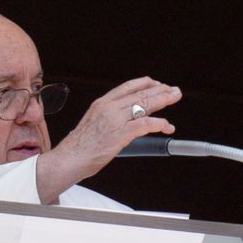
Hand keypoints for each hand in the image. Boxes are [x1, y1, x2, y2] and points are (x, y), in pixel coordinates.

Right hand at [36, 77, 179, 202]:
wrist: (69, 159)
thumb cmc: (79, 147)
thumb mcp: (94, 123)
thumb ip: (109, 118)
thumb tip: (125, 120)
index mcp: (102, 103)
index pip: (128, 86)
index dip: (146, 84)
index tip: (158, 85)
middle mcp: (108, 107)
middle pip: (140, 93)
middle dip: (160, 90)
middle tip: (174, 91)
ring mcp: (114, 120)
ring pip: (144, 105)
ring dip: (163, 101)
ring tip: (174, 99)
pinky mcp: (119, 134)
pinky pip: (144, 124)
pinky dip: (158, 124)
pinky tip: (166, 126)